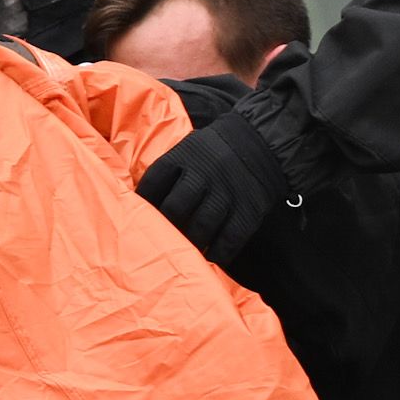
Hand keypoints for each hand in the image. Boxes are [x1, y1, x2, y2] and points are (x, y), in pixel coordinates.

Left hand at [137, 76, 311, 269]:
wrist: (262, 142)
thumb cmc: (213, 151)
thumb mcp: (187, 149)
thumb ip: (168, 172)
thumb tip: (139, 202)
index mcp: (183, 157)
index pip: (152, 184)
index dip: (142, 205)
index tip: (137, 217)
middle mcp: (204, 175)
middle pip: (175, 209)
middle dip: (165, 228)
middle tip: (160, 239)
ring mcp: (227, 193)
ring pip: (201, 228)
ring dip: (190, 243)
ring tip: (183, 251)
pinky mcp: (249, 209)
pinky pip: (230, 239)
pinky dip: (218, 253)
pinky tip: (210, 257)